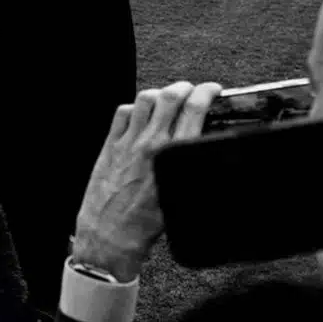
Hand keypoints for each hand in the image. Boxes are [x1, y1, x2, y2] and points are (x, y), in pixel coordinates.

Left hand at [72, 81, 219, 281]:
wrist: (111, 235)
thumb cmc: (146, 225)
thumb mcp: (181, 196)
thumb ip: (191, 168)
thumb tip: (203, 149)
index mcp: (173, 157)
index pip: (194, 110)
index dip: (206, 92)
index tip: (212, 90)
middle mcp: (151, 144)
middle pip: (169, 96)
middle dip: (184, 87)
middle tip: (191, 90)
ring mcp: (128, 141)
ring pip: (144, 99)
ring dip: (159, 92)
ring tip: (166, 97)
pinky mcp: (110, 145)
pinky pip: (122, 113)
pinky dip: (134, 107)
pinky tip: (139, 113)